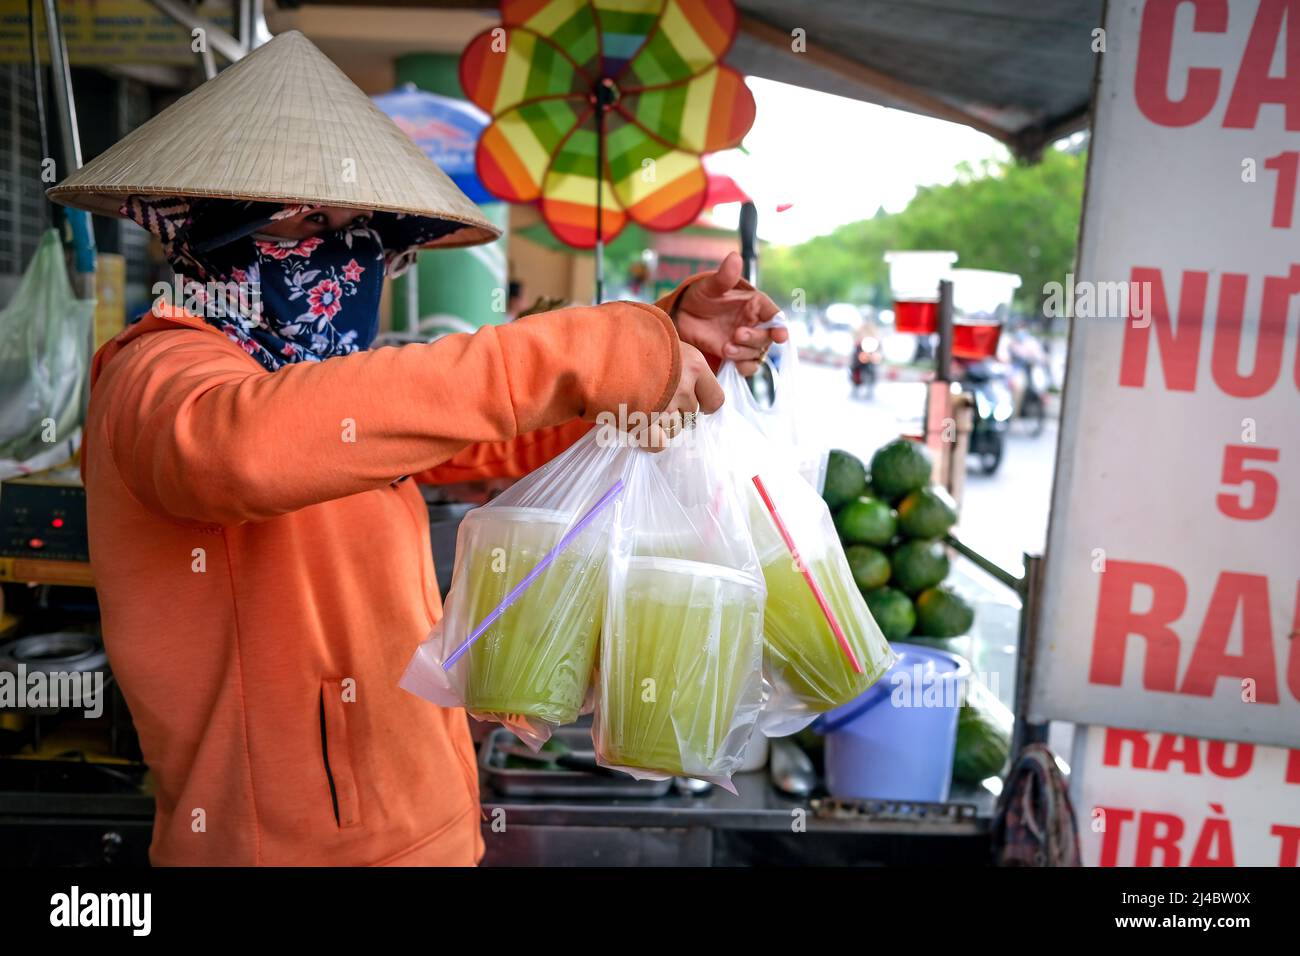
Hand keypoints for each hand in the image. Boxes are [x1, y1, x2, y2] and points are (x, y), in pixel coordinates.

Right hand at [637, 341, 723, 450]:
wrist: (598, 346)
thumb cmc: (627, 337)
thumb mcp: (661, 337)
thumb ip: (676, 357)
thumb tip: (682, 375)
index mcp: (694, 364)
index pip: (715, 400)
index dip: (703, 404)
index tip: (691, 400)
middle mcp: (684, 387)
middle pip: (690, 416)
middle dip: (675, 413)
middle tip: (654, 400)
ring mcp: (666, 407)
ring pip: (674, 431)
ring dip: (660, 425)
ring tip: (641, 409)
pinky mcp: (645, 423)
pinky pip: (658, 444)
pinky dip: (649, 439)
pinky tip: (638, 426)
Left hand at [674, 252, 787, 374]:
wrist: (682, 317)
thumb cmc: (699, 296)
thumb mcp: (709, 286)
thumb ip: (725, 276)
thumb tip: (735, 257)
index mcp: (755, 304)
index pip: (775, 316)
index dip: (780, 326)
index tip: (780, 335)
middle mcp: (754, 323)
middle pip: (767, 337)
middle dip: (755, 338)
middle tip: (737, 335)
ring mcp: (745, 341)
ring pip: (757, 353)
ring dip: (745, 354)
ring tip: (726, 348)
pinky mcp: (735, 356)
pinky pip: (748, 366)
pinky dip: (743, 368)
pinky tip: (732, 364)